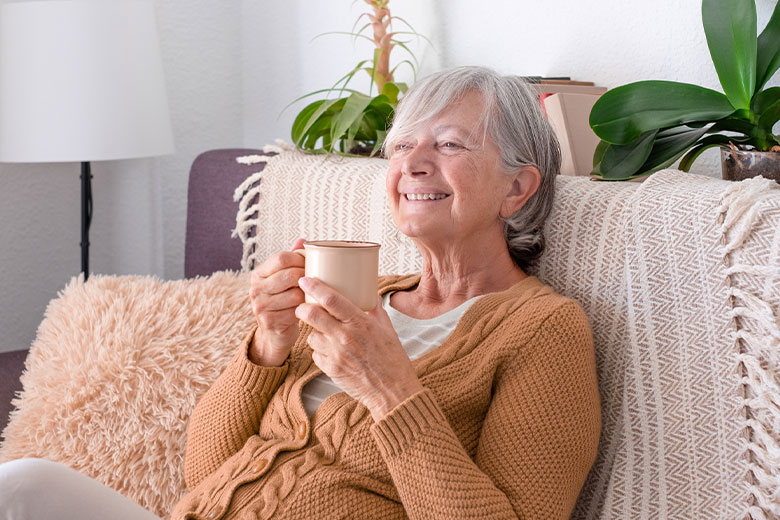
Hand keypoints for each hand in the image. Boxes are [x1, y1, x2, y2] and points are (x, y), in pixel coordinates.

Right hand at [248, 238, 305, 365]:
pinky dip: (306, 310)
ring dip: (308, 296)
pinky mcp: (270, 322)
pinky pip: (296, 311)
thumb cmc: (283, 301)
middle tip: (315, 283)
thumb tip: (302, 240)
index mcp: (258, 274)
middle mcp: (255, 289)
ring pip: (295, 294)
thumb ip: (291, 259)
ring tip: (311, 296)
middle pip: (289, 275)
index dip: (301, 259)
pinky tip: (307, 310)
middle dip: (307, 278)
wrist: (275, 333)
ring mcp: (260, 306)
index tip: (310, 265)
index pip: (282, 258)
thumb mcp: (283, 279)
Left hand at [295, 276, 423, 420]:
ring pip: (311, 336)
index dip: (314, 287)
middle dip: (302, 308)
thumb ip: (375, 310)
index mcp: (360, 323)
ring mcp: (336, 355)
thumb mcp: (387, 329)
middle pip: (312, 315)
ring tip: (325, 335)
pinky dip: (320, 351)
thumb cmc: (392, 360)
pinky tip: (332, 352)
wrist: (393, 391)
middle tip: (302, 307)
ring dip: (314, 333)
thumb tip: (368, 294)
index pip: (331, 299)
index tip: (305, 280)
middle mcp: (346, 337)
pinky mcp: (331, 370)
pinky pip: (316, 354)